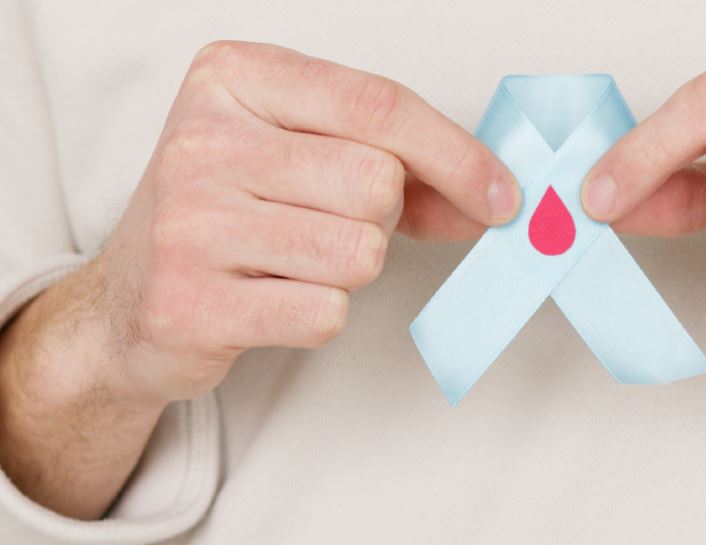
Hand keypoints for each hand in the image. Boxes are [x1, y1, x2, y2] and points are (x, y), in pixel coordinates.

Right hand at [80, 41, 521, 401]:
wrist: (130, 299)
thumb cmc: (232, 213)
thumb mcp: (304, 156)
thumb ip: (401, 166)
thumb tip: (494, 198)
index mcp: (234, 77)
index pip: (379, 105)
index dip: (457, 156)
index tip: (500, 195)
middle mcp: (202, 140)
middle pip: (377, 183)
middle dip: (381, 218)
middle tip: (329, 222)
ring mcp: (189, 223)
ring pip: (359, 252)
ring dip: (349, 269)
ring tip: (293, 260)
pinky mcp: (190, 303)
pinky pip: (325, 312)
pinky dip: (320, 315)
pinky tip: (271, 298)